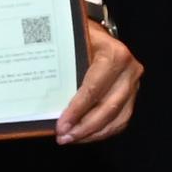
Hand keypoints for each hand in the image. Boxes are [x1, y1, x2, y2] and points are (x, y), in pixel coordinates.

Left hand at [53, 24, 139, 143]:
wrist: (98, 32)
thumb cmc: (80, 36)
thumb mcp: (71, 42)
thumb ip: (62, 64)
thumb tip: (38, 95)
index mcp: (114, 55)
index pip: (93, 90)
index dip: (77, 111)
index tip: (61, 126)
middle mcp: (129, 70)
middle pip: (108, 108)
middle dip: (84, 127)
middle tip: (63, 138)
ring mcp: (133, 83)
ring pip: (118, 117)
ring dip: (93, 133)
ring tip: (71, 139)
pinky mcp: (133, 93)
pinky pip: (121, 118)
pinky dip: (103, 130)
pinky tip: (85, 135)